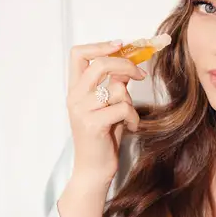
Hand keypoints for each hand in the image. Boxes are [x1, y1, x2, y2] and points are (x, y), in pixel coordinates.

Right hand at [66, 40, 146, 188]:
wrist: (93, 170)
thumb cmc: (103, 138)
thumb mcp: (108, 106)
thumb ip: (114, 85)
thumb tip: (128, 66)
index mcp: (75, 90)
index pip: (78, 54)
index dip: (100, 45)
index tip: (121, 45)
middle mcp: (74, 97)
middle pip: (100, 63)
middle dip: (126, 65)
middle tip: (140, 74)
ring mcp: (82, 110)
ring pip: (117, 89)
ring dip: (130, 102)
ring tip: (129, 117)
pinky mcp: (93, 124)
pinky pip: (123, 108)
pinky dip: (134, 118)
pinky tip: (131, 127)